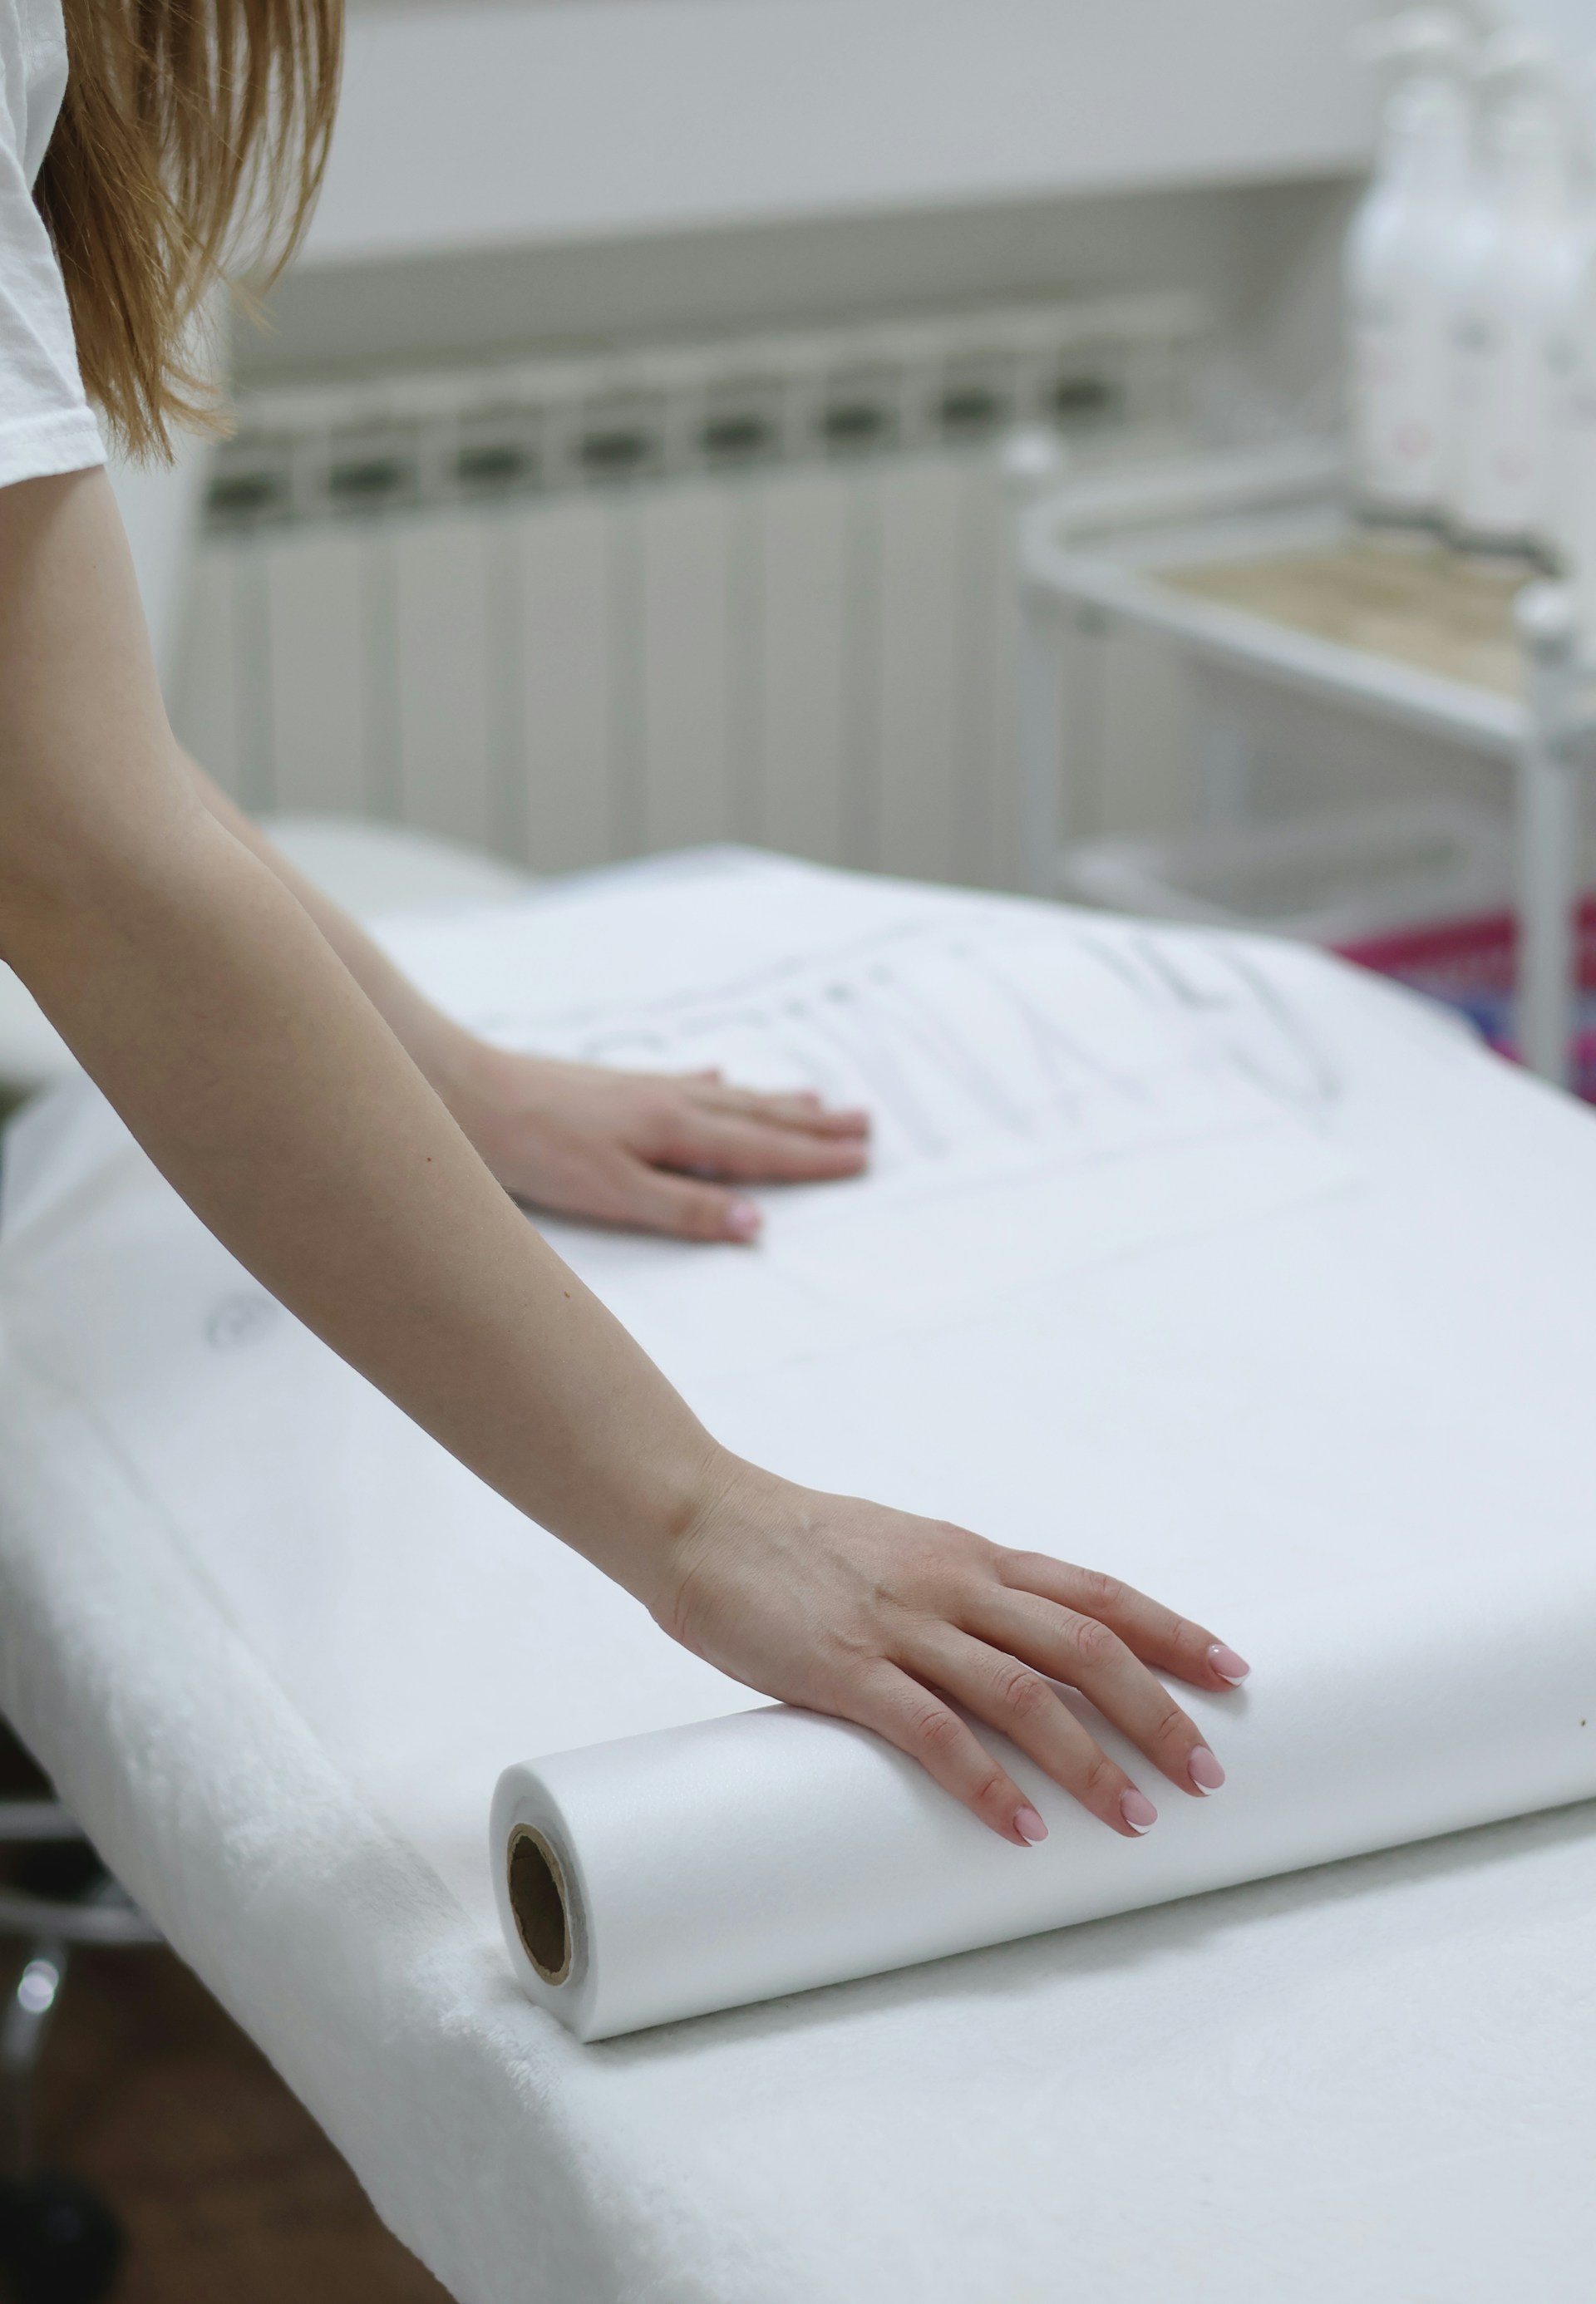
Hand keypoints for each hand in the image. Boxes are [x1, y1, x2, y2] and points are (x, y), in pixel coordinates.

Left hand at [437, 1042, 870, 1240]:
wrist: (468, 1094)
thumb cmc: (536, 1150)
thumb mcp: (614, 1194)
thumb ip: (686, 1208)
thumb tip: (757, 1222)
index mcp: (676, 1129)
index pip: (760, 1150)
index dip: (812, 1159)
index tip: (862, 1159)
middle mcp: (668, 1102)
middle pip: (756, 1117)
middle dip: (811, 1125)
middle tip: (865, 1123)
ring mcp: (642, 1091)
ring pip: (727, 1098)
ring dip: (775, 1103)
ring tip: (817, 1100)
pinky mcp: (613, 1089)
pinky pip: (684, 1084)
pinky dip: (714, 1086)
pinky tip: (722, 1077)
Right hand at [652, 1456, 1249, 1843]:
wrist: (702, 1520)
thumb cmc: (801, 1546)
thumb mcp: (903, 1553)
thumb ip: (958, 1599)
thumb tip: (1016, 1664)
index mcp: (973, 1557)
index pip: (1096, 1593)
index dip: (1171, 1633)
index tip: (1232, 1674)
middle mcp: (955, 1585)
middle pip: (1085, 1647)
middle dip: (1156, 1712)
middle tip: (1206, 1775)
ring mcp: (903, 1625)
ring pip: (1024, 1693)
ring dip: (1089, 1761)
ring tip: (1134, 1819)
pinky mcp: (844, 1668)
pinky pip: (931, 1732)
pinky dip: (985, 1783)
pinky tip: (1022, 1827)